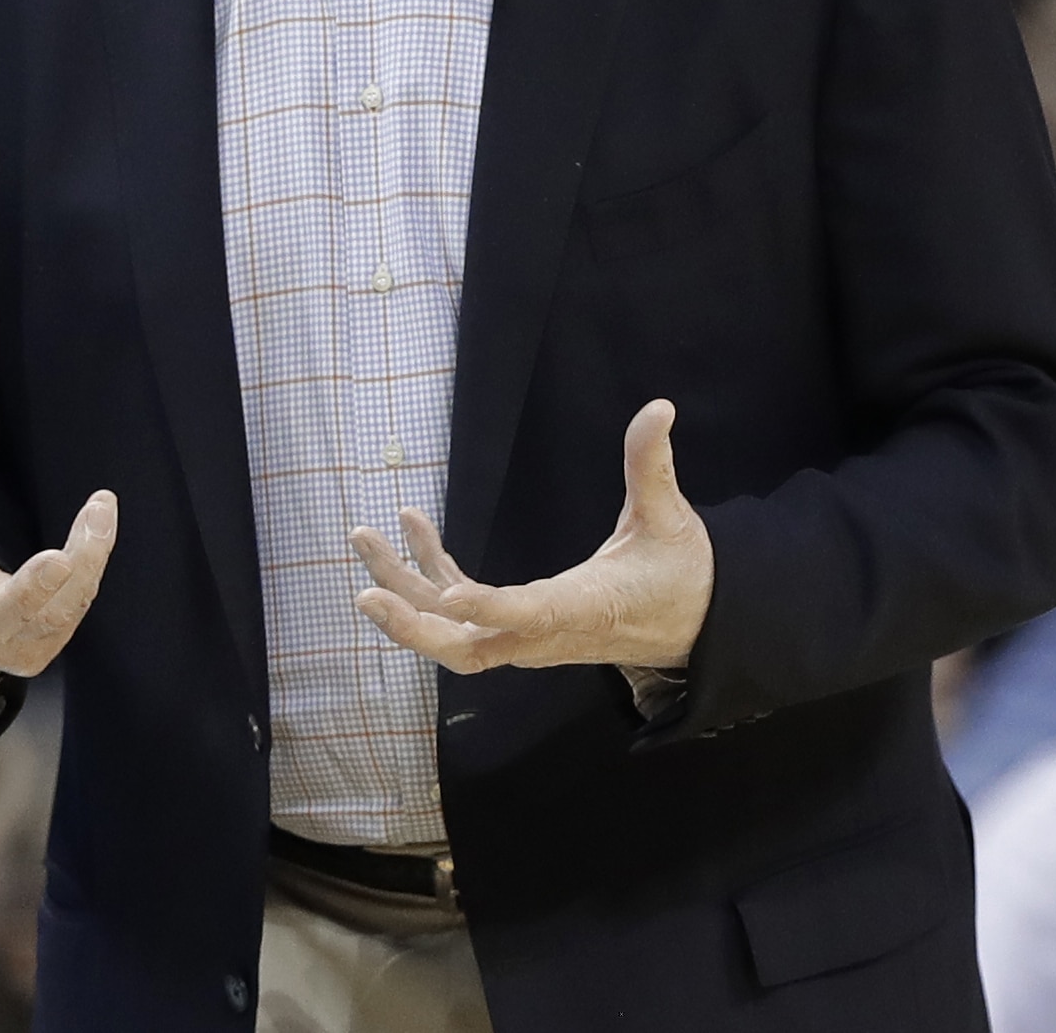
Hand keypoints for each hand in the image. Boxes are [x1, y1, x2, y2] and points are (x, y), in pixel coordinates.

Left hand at [351, 399, 710, 673]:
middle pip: (466, 647)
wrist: (692, 625)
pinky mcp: (517, 621)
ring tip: (363, 538)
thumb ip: (652, 465)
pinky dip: (430, 570)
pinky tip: (411, 524)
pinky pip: (461, 605)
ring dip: (403, 590)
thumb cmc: (680, 576)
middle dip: (412, 625)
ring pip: (450, 628)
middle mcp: (544, 632)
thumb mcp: (670, 520)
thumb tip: (659, 407)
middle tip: (366, 593)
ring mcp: (524, 633)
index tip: (448, 593)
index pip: (528, 615)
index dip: (487, 607)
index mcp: (582, 609)